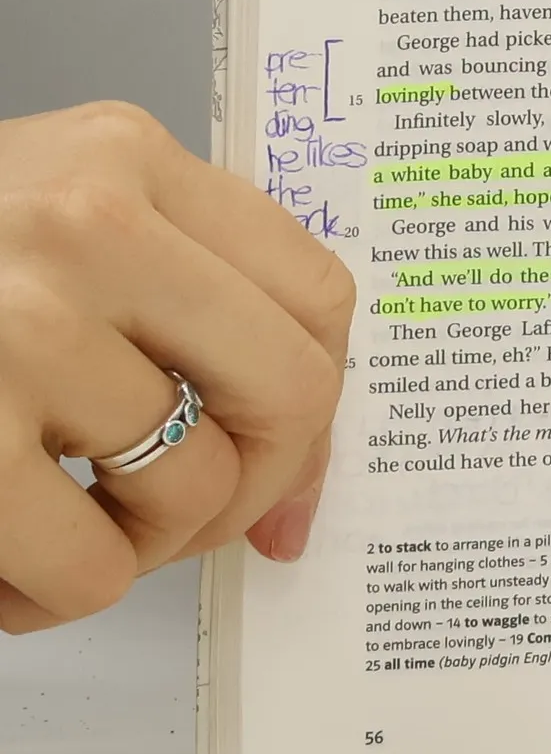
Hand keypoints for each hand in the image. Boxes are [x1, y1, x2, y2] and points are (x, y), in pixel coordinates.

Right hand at [0, 104, 353, 633]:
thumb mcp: (46, 225)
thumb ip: (176, 304)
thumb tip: (298, 481)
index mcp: (122, 157)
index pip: (316, 293)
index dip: (318, 399)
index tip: (287, 459)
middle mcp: (83, 222)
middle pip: (290, 391)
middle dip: (252, 483)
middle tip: (180, 518)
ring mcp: (15, 326)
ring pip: (192, 492)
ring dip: (132, 544)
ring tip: (51, 522)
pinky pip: (92, 570)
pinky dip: (50, 596)